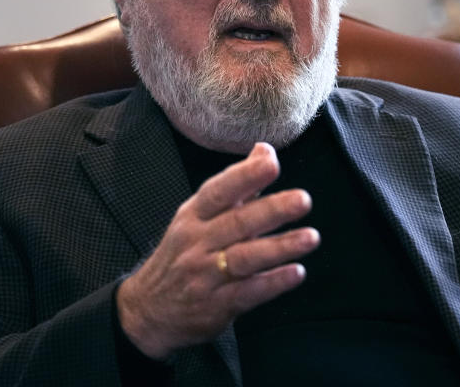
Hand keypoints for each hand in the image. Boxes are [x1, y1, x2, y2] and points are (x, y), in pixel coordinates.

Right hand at [116, 142, 319, 358]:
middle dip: (271, 210)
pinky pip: (247, 293)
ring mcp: (205, 275)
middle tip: (303, 199)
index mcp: (193, 216)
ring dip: (280, 247)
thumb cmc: (183, 254)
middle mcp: (197, 242)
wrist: (149, 310)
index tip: (271, 163)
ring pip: (245, 258)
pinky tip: (296, 272)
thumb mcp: (199, 217)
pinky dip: (273, 283)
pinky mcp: (216, 306)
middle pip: (236, 223)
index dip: (245, 176)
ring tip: (310, 237)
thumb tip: (264, 150)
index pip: (218, 191)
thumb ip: (236, 186)